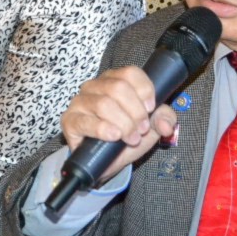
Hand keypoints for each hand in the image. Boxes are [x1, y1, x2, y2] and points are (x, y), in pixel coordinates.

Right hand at [59, 65, 177, 181]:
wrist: (107, 162)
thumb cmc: (127, 137)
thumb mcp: (151, 127)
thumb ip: (163, 119)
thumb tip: (166, 124)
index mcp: (115, 80)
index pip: (130, 73)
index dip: (144, 90)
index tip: (150, 109)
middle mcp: (95, 86)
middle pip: (118, 88)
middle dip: (135, 112)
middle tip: (141, 129)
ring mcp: (80, 102)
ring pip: (104, 104)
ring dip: (123, 123)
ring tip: (131, 138)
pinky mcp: (70, 120)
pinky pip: (86, 121)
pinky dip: (103, 129)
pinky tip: (113, 137)